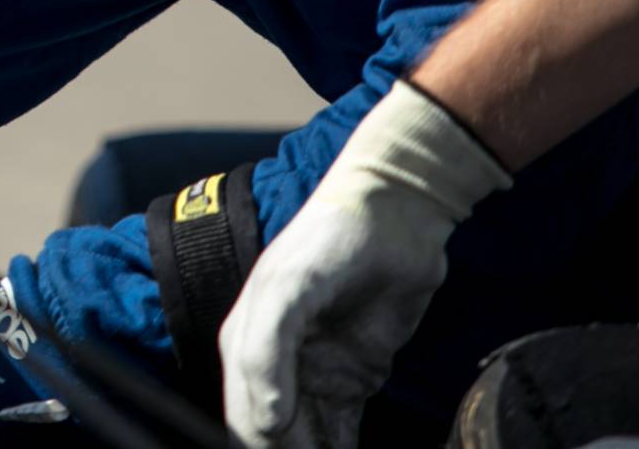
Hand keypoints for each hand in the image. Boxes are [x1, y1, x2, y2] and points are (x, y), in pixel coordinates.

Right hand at [221, 81, 509, 448]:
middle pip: (270, 430)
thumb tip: (265, 422)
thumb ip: (265, 351)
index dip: (253, 442)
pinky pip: (342, 428)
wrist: (397, 213)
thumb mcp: (289, 287)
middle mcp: (276, 359)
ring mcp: (316, 369)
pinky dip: (340, 447)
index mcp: (246, 337)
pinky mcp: (355, 375)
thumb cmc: (332, 239)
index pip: (241, 411)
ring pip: (306, 435)